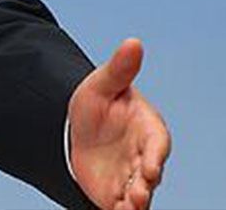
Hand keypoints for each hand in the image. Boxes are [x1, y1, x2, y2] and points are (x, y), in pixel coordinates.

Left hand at [69, 38, 170, 209]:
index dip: (156, 157)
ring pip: (139, 193)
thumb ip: (119, 68)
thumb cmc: (97, 103)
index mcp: (149, 130)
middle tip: (138, 195)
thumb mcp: (102, 83)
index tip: (151, 167)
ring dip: (135, 202)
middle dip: (145, 185)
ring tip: (128, 208)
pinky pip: (121, 205)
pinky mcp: (116, 192)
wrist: (76, 127)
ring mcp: (132, 176)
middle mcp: (144, 157)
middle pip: (150, 174)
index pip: (158, 145)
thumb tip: (133, 42)